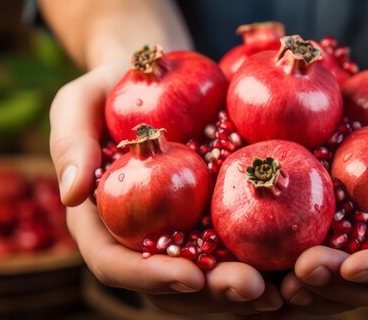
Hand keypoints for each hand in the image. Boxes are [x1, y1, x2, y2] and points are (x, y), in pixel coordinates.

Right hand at [50, 63, 282, 314]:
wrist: (153, 73)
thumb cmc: (110, 86)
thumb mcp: (78, 101)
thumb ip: (69, 143)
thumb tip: (70, 195)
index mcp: (102, 220)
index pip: (116, 263)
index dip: (150, 278)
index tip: (190, 278)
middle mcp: (141, 236)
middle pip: (170, 283)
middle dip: (211, 294)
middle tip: (253, 290)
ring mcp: (180, 229)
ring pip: (208, 276)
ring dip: (243, 289)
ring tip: (281, 291)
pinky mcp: (214, 213)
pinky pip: (236, 243)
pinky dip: (264, 258)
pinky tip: (297, 260)